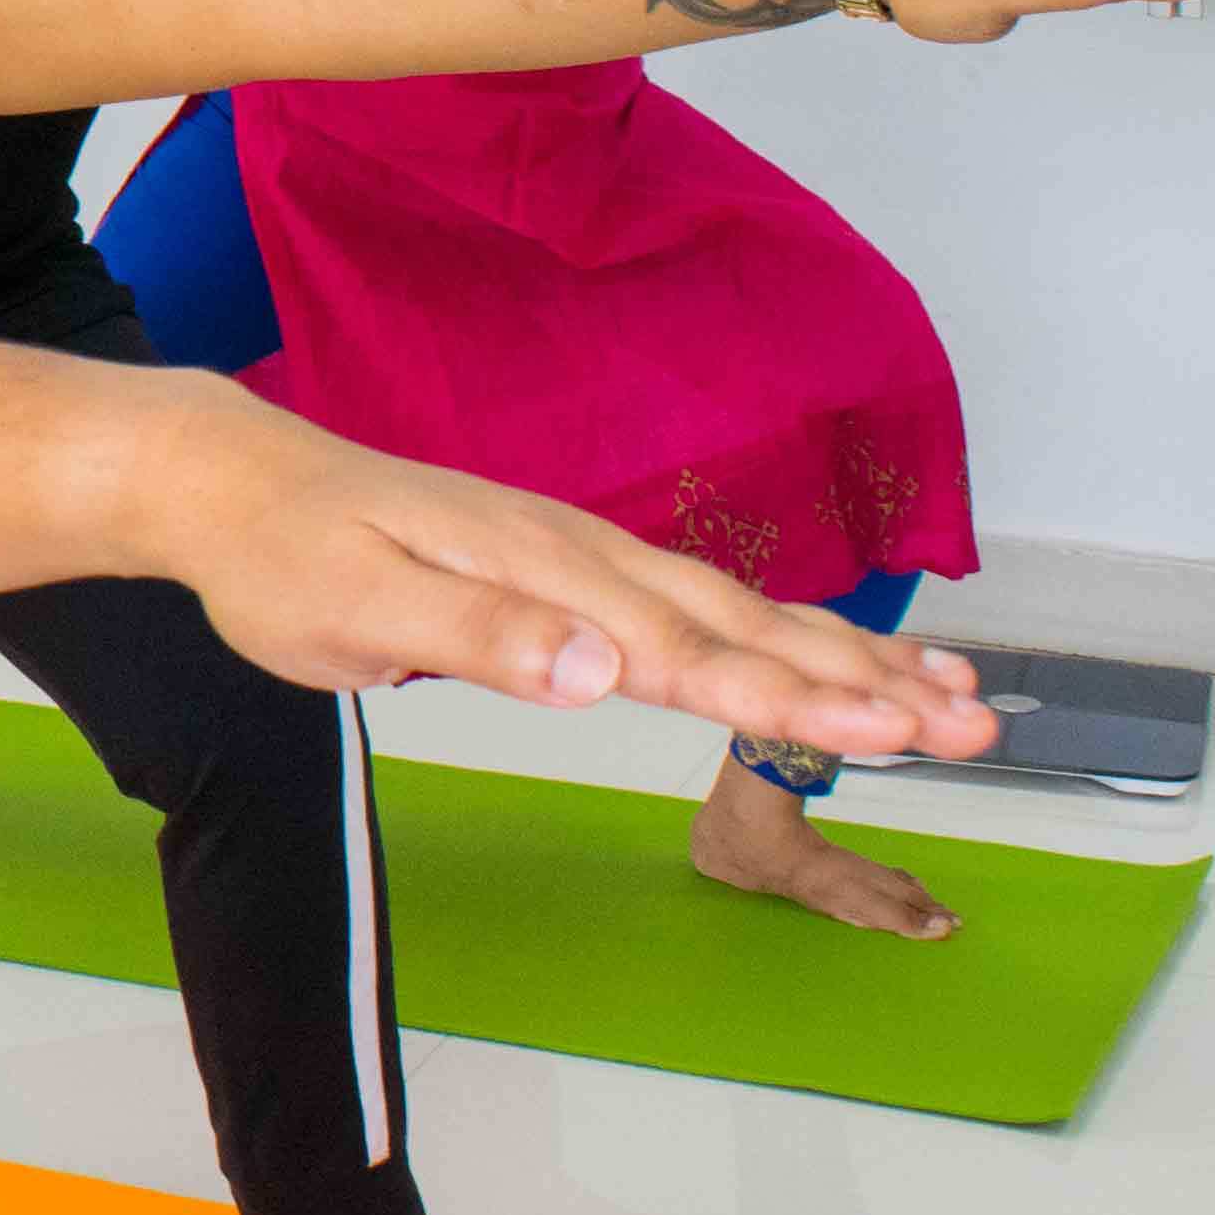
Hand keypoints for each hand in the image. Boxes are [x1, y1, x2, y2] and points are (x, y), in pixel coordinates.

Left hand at [178, 441, 1005, 767]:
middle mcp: (584, 559)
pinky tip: (834, 658)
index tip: (890, 733)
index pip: (691, 653)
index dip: (794, 699)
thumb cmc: (286, 557)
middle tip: (979, 728)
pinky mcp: (571, 569)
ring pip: (741, 615)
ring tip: (953, 699)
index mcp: (545, 577)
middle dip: (866, 683)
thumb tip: (601, 673)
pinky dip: (780, 635)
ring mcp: (584, 559)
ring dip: (848, 659)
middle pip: (748, 630)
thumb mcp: (360, 608)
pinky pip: (699, 605)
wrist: (236, 480)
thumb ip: (483, 641)